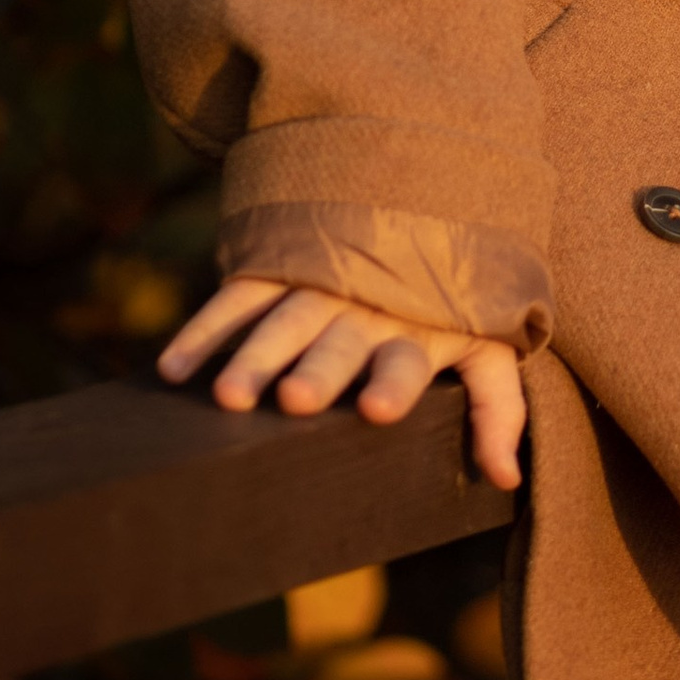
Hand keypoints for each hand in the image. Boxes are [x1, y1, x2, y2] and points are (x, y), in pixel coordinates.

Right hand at [157, 274, 527, 493]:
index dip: (395, 383)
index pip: (407, 360)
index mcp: (416, 331)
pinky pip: (236, 298)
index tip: (377, 410)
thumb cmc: (450, 298)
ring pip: (283, 321)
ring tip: (228, 397)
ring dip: (254, 356)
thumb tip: (505, 479)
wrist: (421, 200)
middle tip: (293, 400)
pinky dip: (205, 329)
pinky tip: (174, 368)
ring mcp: (318, 284)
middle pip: (339, 343)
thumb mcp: (488, 342)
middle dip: (317, 369)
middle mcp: (365, 308)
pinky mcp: (277, 267)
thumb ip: (498, 408)